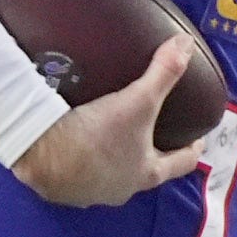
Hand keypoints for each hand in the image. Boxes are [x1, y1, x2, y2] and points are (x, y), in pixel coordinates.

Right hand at [12, 39, 212, 206]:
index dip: (192, 149)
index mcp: (147, 174)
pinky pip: (83, 172)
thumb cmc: (97, 136)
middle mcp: (123, 189)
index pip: (182, 164)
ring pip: (114, 173)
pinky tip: (80, 141)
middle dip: (152, 150)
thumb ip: (163, 73)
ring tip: (115, 131)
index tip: (195, 137)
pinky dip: (87, 158)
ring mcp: (94, 192)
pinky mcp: (66, 188)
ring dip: (118, 156)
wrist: (41, 156)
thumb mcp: (136, 102)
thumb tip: (186, 44)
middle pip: (147, 170)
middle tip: (154, 128)